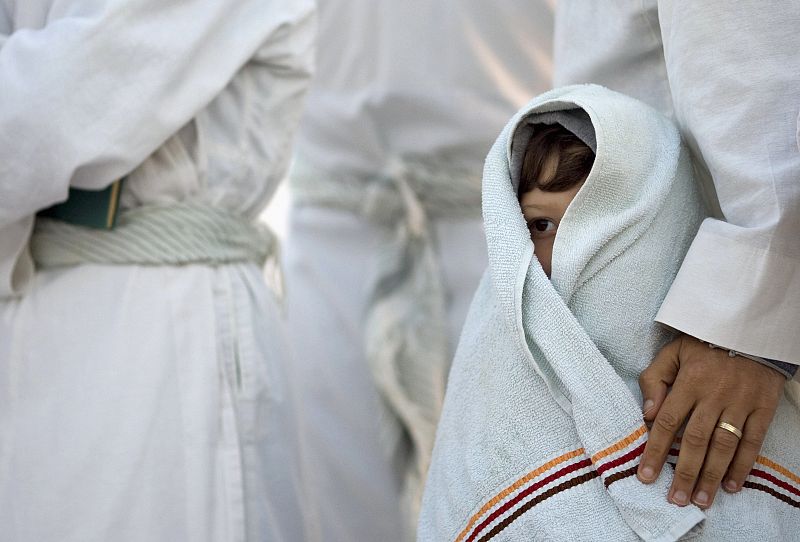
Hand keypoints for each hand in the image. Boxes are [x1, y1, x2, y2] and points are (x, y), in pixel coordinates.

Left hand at [636, 335, 784, 508]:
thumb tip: (646, 413)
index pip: (666, 423)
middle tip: (675, 499)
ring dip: (711, 476)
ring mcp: (740, 403)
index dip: (655, 452)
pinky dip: (742, 466)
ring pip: (723, 446)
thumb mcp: (672, 352)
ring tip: (701, 500)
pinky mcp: (763, 408)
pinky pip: (753, 442)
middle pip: (695, 441)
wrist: (748, 329)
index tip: (646, 476)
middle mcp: (713, 395)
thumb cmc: (704, 343)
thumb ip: (654, 379)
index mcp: (688, 382)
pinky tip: (731, 485)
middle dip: (684, 473)